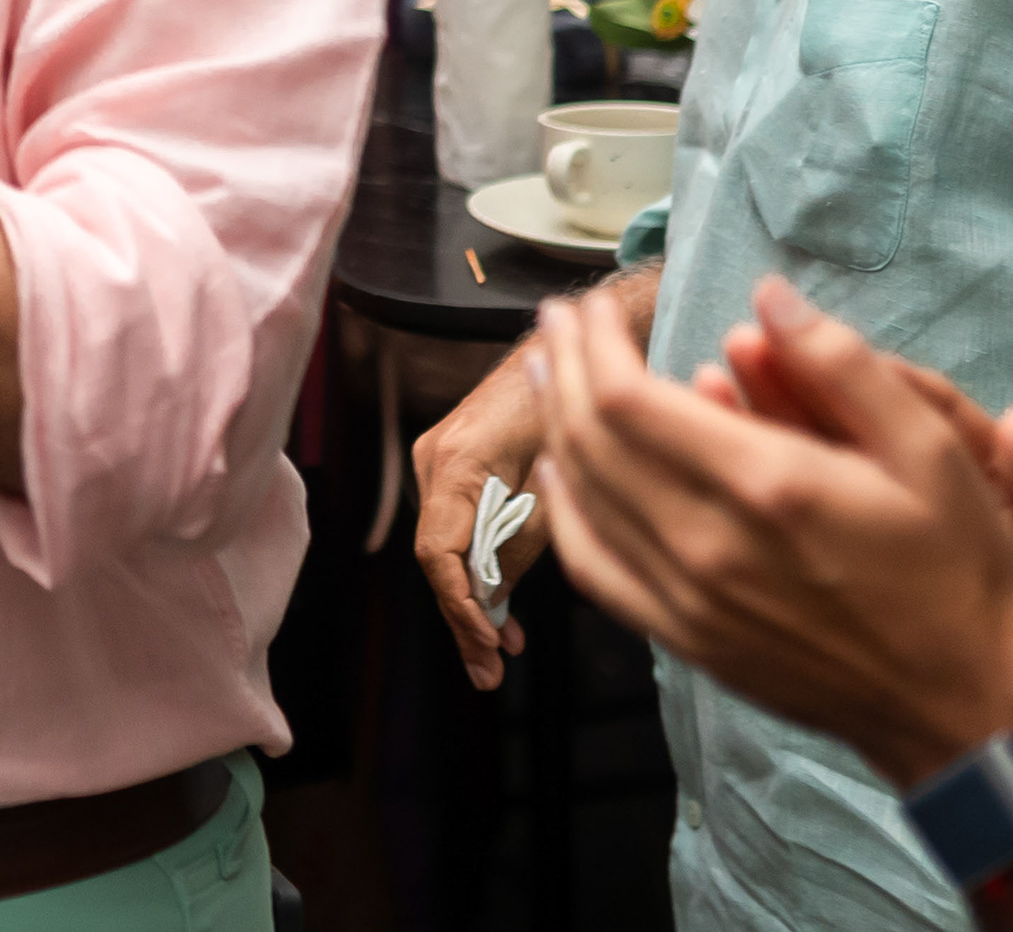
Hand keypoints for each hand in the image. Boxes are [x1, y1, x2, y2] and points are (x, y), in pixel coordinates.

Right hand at [412, 330, 561, 688]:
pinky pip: (456, 526)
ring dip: (470, 598)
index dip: (461, 610)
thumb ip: (521, 543)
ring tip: (499, 651)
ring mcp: (437, 459)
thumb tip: (495, 601)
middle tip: (489, 672)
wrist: (577, 341)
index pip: (440, 554)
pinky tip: (500, 607)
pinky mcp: (454, 463)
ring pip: (445, 545)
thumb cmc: (580, 409)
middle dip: (463, 618)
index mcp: (457, 461)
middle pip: (437, 557)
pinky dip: (476, 568)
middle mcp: (433, 459)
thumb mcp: (561, 485)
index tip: (489, 649)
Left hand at [531, 277, 1012, 786]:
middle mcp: (710, 544)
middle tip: (557, 323)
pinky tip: (560, 473)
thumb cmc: (956, 567)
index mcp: (766, 485)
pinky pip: (594, 569)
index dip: (592, 342)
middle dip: (561, 368)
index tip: (590, 306)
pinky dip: (564, 512)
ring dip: (553, 426)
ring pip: (582, 498)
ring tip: (550, 375)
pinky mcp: (686, 639)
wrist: (963, 703)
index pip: (626, 399)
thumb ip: (842, 364)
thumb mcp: (930, 449)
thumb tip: (768, 293)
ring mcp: (689, 599)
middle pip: (588, 439)